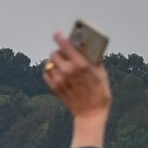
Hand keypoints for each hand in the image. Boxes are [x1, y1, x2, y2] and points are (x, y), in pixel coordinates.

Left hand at [43, 31, 111, 147]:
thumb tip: (87, 47)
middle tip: (65, 54)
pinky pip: (46, 74)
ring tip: (62, 64)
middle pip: (55, 53)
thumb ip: (93, 59)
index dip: (60, 38)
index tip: (57, 33)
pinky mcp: (55, 88)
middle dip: (59, 52)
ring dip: (54, 62)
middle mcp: (68, 71)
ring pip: (49, 63)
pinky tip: (58, 73)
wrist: (91, 113)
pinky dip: (50, 71)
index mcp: (81, 65)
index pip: (66, 46)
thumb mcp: (101, 73)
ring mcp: (60, 80)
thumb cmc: (100, 92)